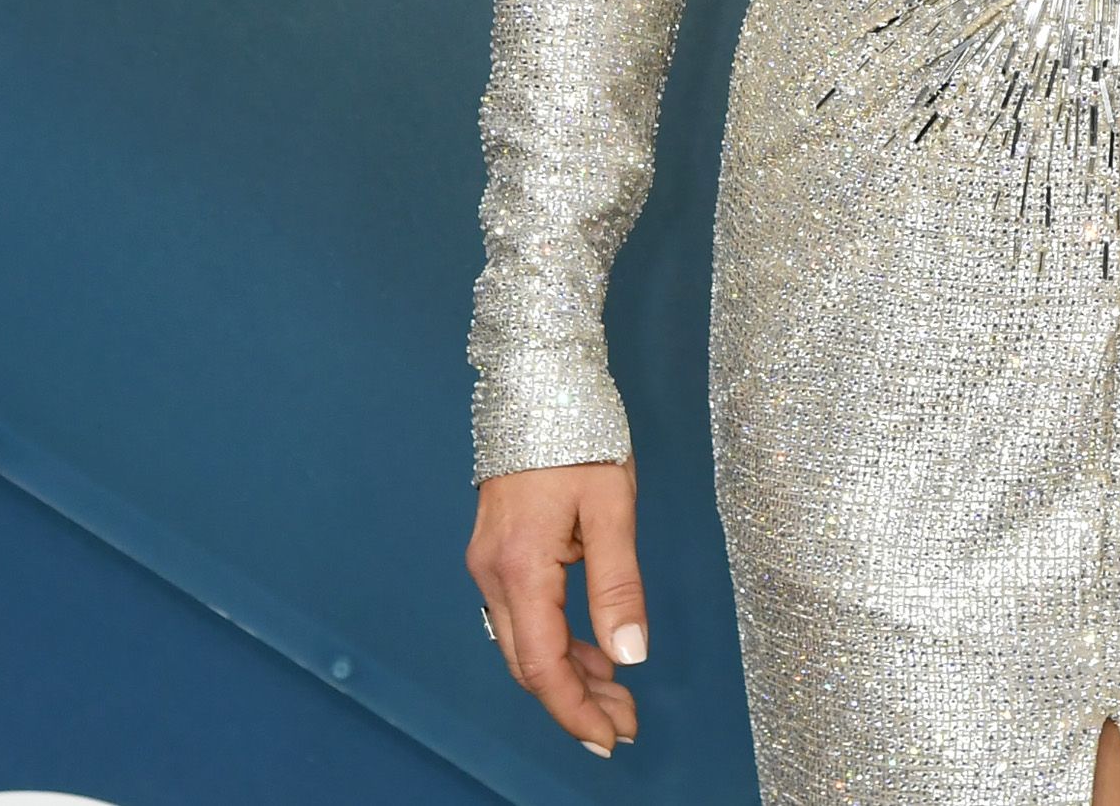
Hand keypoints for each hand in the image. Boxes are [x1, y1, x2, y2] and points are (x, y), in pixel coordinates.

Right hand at [470, 460, 647, 754]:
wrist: (538, 381)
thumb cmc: (580, 433)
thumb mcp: (612, 506)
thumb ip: (618, 584)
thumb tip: (629, 655)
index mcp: (519, 568)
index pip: (543, 665)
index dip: (575, 710)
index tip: (611, 738)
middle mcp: (492, 575)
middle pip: (529, 664)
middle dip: (576, 701)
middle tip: (626, 723)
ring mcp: (489, 564)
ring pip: (524, 644)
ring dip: (568, 674)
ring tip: (618, 695)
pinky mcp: (498, 553)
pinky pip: (523, 617)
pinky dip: (557, 642)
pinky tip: (591, 651)